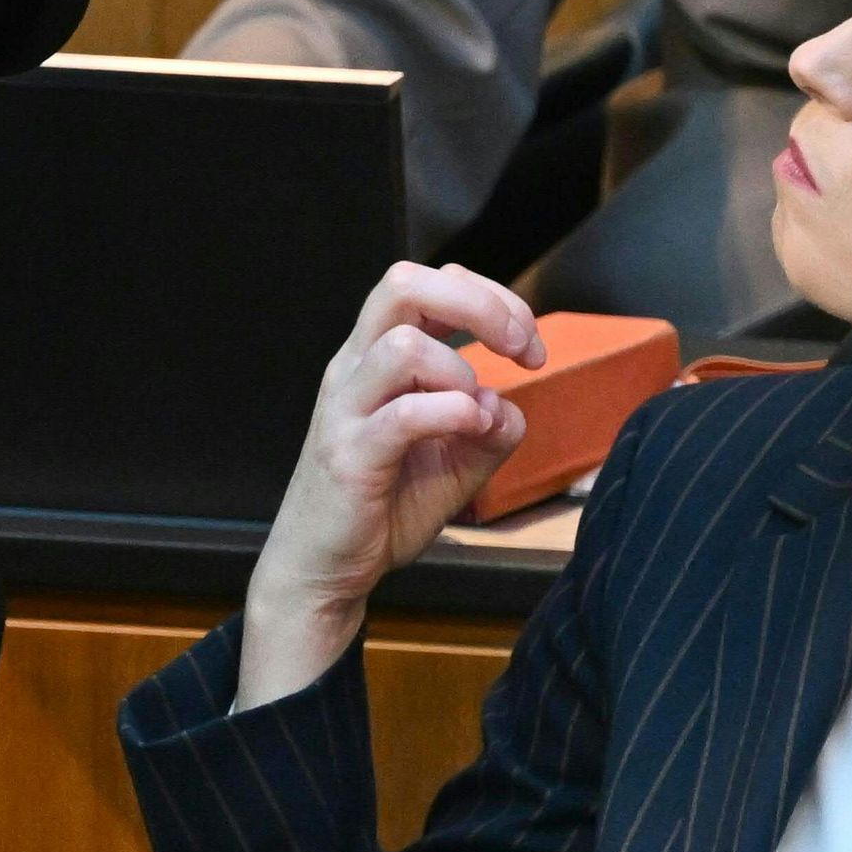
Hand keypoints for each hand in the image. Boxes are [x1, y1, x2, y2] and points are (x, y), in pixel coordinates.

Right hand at [234, 262, 542, 708]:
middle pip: (404, 284)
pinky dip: (449, 413)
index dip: (490, 298)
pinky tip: (469, 430)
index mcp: (376, 356)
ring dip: (458, 369)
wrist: (324, 568)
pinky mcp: (349, 456)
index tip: (528, 346)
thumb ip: (489, 429)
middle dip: (478, 303)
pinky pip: (402, 414)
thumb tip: (509, 405)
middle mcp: (355, 368)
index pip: (430, 283)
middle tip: (518, 345)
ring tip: (475, 410)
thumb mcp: (455, 463)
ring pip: (401, 344)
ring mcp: (346, 409)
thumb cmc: (382, 505)